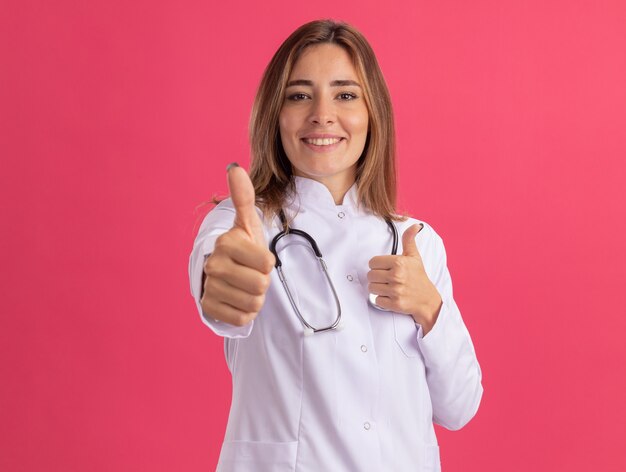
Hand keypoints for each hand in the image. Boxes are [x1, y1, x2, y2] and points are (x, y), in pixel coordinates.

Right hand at [200, 164, 274, 326]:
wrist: (223, 275)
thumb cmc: (241, 248)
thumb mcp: (247, 224)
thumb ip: (244, 197)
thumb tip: (234, 167)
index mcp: (226, 243)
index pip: (267, 264)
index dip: (267, 263)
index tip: (256, 258)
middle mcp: (213, 265)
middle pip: (261, 285)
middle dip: (262, 283)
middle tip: (251, 274)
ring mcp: (209, 288)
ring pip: (253, 304)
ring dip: (255, 298)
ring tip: (244, 286)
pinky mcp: (209, 309)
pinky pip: (242, 319)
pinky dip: (245, 313)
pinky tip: (236, 300)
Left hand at [367, 224, 441, 333]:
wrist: (428, 299)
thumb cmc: (419, 277)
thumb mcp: (414, 256)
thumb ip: (409, 240)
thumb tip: (415, 226)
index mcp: (399, 262)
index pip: (372, 262)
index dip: (377, 265)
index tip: (385, 268)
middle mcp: (397, 276)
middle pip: (370, 275)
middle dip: (377, 277)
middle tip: (387, 278)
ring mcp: (395, 291)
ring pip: (371, 288)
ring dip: (377, 288)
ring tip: (388, 287)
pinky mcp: (394, 304)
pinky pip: (377, 300)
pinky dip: (381, 299)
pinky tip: (390, 296)